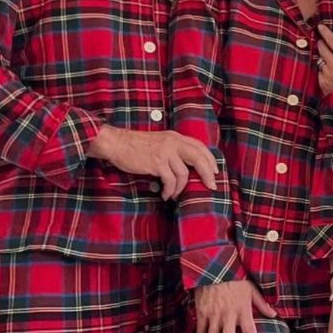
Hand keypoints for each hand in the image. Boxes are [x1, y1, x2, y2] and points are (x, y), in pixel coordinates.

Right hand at [88, 125, 217, 199]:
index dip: (210, 159)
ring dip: (180, 188)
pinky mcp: (156, 163)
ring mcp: (165, 153)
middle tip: (211, 186)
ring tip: (174, 194)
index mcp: (175, 137)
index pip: (199, 146)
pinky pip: (170, 181)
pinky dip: (170, 191)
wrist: (116, 143)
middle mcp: (173, 143)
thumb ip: (174, 149)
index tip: (215, 171)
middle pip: (199, 158)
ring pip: (184, 174)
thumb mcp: (160, 141)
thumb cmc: (136, 145)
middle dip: (208, 174)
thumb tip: (187, 166)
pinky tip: (165, 195)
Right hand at [194, 279, 276, 332]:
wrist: (215, 267)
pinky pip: (201, 330)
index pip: (250, 332)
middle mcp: (228, 315)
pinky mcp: (202, 312)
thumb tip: (274, 315)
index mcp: (243, 310)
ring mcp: (213, 315)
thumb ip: (262, 304)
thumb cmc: (236, 278)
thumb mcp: (252, 289)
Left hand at [316, 24, 332, 95]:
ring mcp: (326, 72)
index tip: (320, 26)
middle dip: (322, 43)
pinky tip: (332, 76)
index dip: (325, 32)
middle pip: (321, 47)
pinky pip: (320, 72)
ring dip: (324, 59)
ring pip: (320, 60)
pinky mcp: (322, 82)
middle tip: (325, 43)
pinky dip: (324, 72)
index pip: (331, 39)